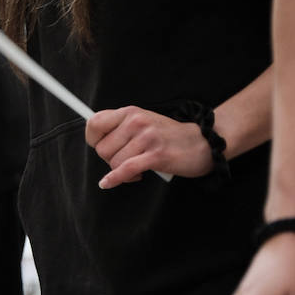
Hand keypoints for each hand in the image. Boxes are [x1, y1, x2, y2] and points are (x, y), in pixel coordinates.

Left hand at [86, 106, 211, 187]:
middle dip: (110, 159)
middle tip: (127, 161)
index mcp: (130, 112)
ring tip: (137, 168)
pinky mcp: (156, 156)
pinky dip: (115, 179)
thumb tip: (96, 139)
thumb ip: (121, 127)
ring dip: (122, 171)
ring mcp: (146, 138)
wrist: (202, 142)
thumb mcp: (143, 122)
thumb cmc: (169, 136)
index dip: (92, 139)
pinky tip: (108, 183)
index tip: (98, 146)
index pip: (94, 123)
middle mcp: (136, 122)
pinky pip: (126, 169)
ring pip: (114, 162)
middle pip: (102, 148)